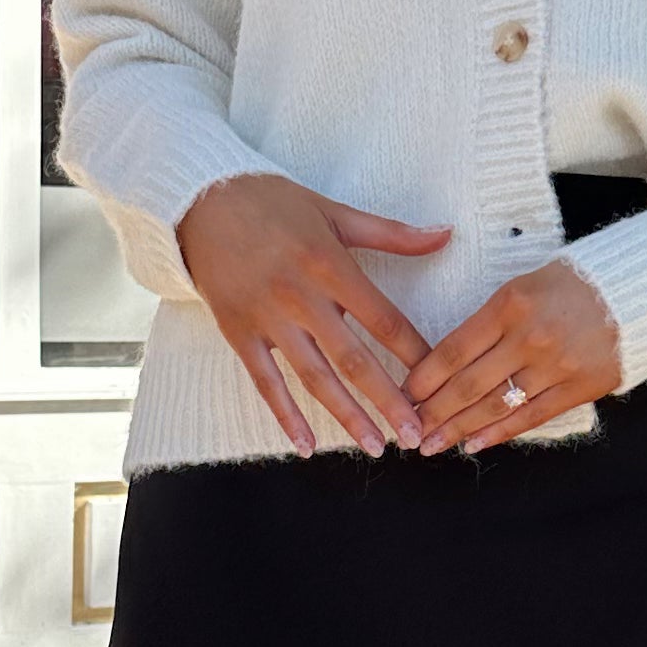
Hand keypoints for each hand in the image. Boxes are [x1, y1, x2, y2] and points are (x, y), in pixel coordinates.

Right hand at [179, 173, 451, 454]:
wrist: (200, 199)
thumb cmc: (272, 202)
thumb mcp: (334, 211)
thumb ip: (392, 232)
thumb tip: (446, 234)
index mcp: (330, 264)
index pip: (383, 319)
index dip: (414, 353)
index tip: (438, 381)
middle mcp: (301, 296)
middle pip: (353, 359)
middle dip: (388, 401)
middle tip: (415, 434)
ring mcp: (268, 318)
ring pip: (314, 377)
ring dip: (347, 416)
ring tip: (375, 446)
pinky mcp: (238, 332)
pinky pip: (265, 382)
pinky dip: (285, 415)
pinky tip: (306, 445)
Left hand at [405, 257, 623, 452]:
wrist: (635, 290)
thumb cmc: (571, 285)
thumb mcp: (523, 286)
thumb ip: (488, 321)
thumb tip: (449, 361)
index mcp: (510, 304)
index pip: (454, 349)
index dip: (425, 378)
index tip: (404, 395)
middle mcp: (530, 337)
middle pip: (468, 384)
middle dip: (433, 412)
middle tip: (409, 431)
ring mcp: (556, 365)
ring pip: (495, 406)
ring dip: (458, 429)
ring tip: (432, 444)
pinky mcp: (579, 387)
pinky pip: (531, 416)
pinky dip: (499, 433)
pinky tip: (474, 444)